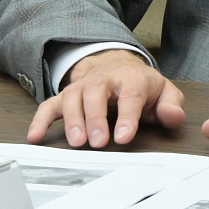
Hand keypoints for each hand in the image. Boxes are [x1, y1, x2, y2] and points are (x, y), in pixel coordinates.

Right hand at [27, 49, 185, 147]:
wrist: (117, 65)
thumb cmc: (141, 86)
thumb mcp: (164, 92)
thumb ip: (171, 105)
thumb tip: (173, 116)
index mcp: (132, 80)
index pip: (130, 96)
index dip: (127, 116)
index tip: (124, 136)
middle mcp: (104, 80)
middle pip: (96, 93)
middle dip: (96, 118)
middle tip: (98, 143)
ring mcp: (82, 87)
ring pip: (73, 98)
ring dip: (72, 120)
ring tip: (76, 142)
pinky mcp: (66, 96)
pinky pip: (50, 105)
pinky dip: (40, 120)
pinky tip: (35, 136)